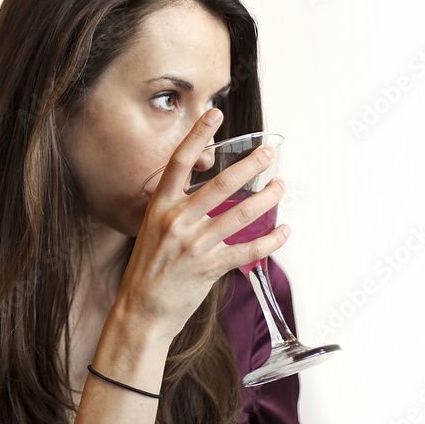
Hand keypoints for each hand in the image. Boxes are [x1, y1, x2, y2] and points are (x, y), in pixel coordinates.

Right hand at [113, 108, 288, 342]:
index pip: (179, 162)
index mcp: (159, 206)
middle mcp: (176, 221)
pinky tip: (283, 230)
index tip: (216, 114)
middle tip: (270, 152)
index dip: (198, 136)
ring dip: (266, 198)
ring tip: (282, 186)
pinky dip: (270, 240)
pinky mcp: (209, 268)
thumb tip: (204, 193)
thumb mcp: (151, 230)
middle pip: (220, 185)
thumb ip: (175, 209)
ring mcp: (193, 245)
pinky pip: (247, 250)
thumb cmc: (148, 268)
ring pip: (240, 214)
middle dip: (250, 165)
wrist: (140, 310)